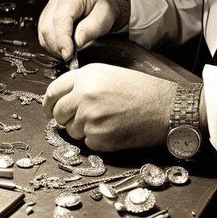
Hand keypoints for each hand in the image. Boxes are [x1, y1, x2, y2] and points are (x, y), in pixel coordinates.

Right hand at [38, 0, 116, 61]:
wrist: (97, 7)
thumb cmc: (101, 10)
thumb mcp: (104, 18)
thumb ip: (91, 29)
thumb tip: (77, 42)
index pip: (60, 18)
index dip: (62, 39)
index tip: (68, 54)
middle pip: (48, 26)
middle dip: (57, 46)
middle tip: (70, 57)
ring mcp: (50, 6)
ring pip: (42, 32)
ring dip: (53, 47)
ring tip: (68, 52)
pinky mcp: (46, 16)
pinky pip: (43, 34)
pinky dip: (51, 45)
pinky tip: (63, 48)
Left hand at [42, 63, 176, 150]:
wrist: (167, 108)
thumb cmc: (144, 90)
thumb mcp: (111, 74)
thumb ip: (85, 83)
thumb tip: (64, 99)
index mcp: (87, 75)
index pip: (53, 91)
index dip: (49, 103)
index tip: (50, 109)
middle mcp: (85, 95)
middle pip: (58, 113)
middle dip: (66, 118)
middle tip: (83, 118)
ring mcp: (90, 117)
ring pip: (71, 130)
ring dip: (84, 130)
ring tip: (108, 120)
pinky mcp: (99, 137)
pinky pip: (87, 143)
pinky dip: (98, 140)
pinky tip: (115, 129)